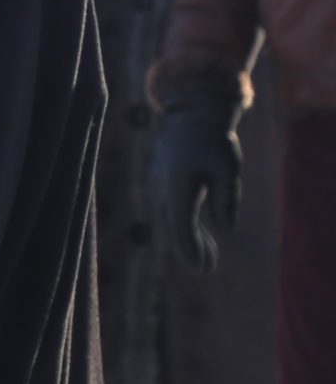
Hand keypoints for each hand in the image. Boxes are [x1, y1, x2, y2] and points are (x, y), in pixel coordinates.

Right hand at [151, 96, 241, 272]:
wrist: (189, 115)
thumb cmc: (213, 141)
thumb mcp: (227, 168)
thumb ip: (225, 199)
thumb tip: (226, 229)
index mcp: (177, 184)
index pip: (180, 224)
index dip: (190, 249)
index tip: (201, 268)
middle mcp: (161, 188)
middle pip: (172, 227)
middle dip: (189, 250)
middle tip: (206, 268)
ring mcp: (156, 187)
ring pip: (168, 222)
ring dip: (186, 240)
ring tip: (209, 259)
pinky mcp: (158, 186)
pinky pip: (168, 212)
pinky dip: (182, 227)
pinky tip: (200, 237)